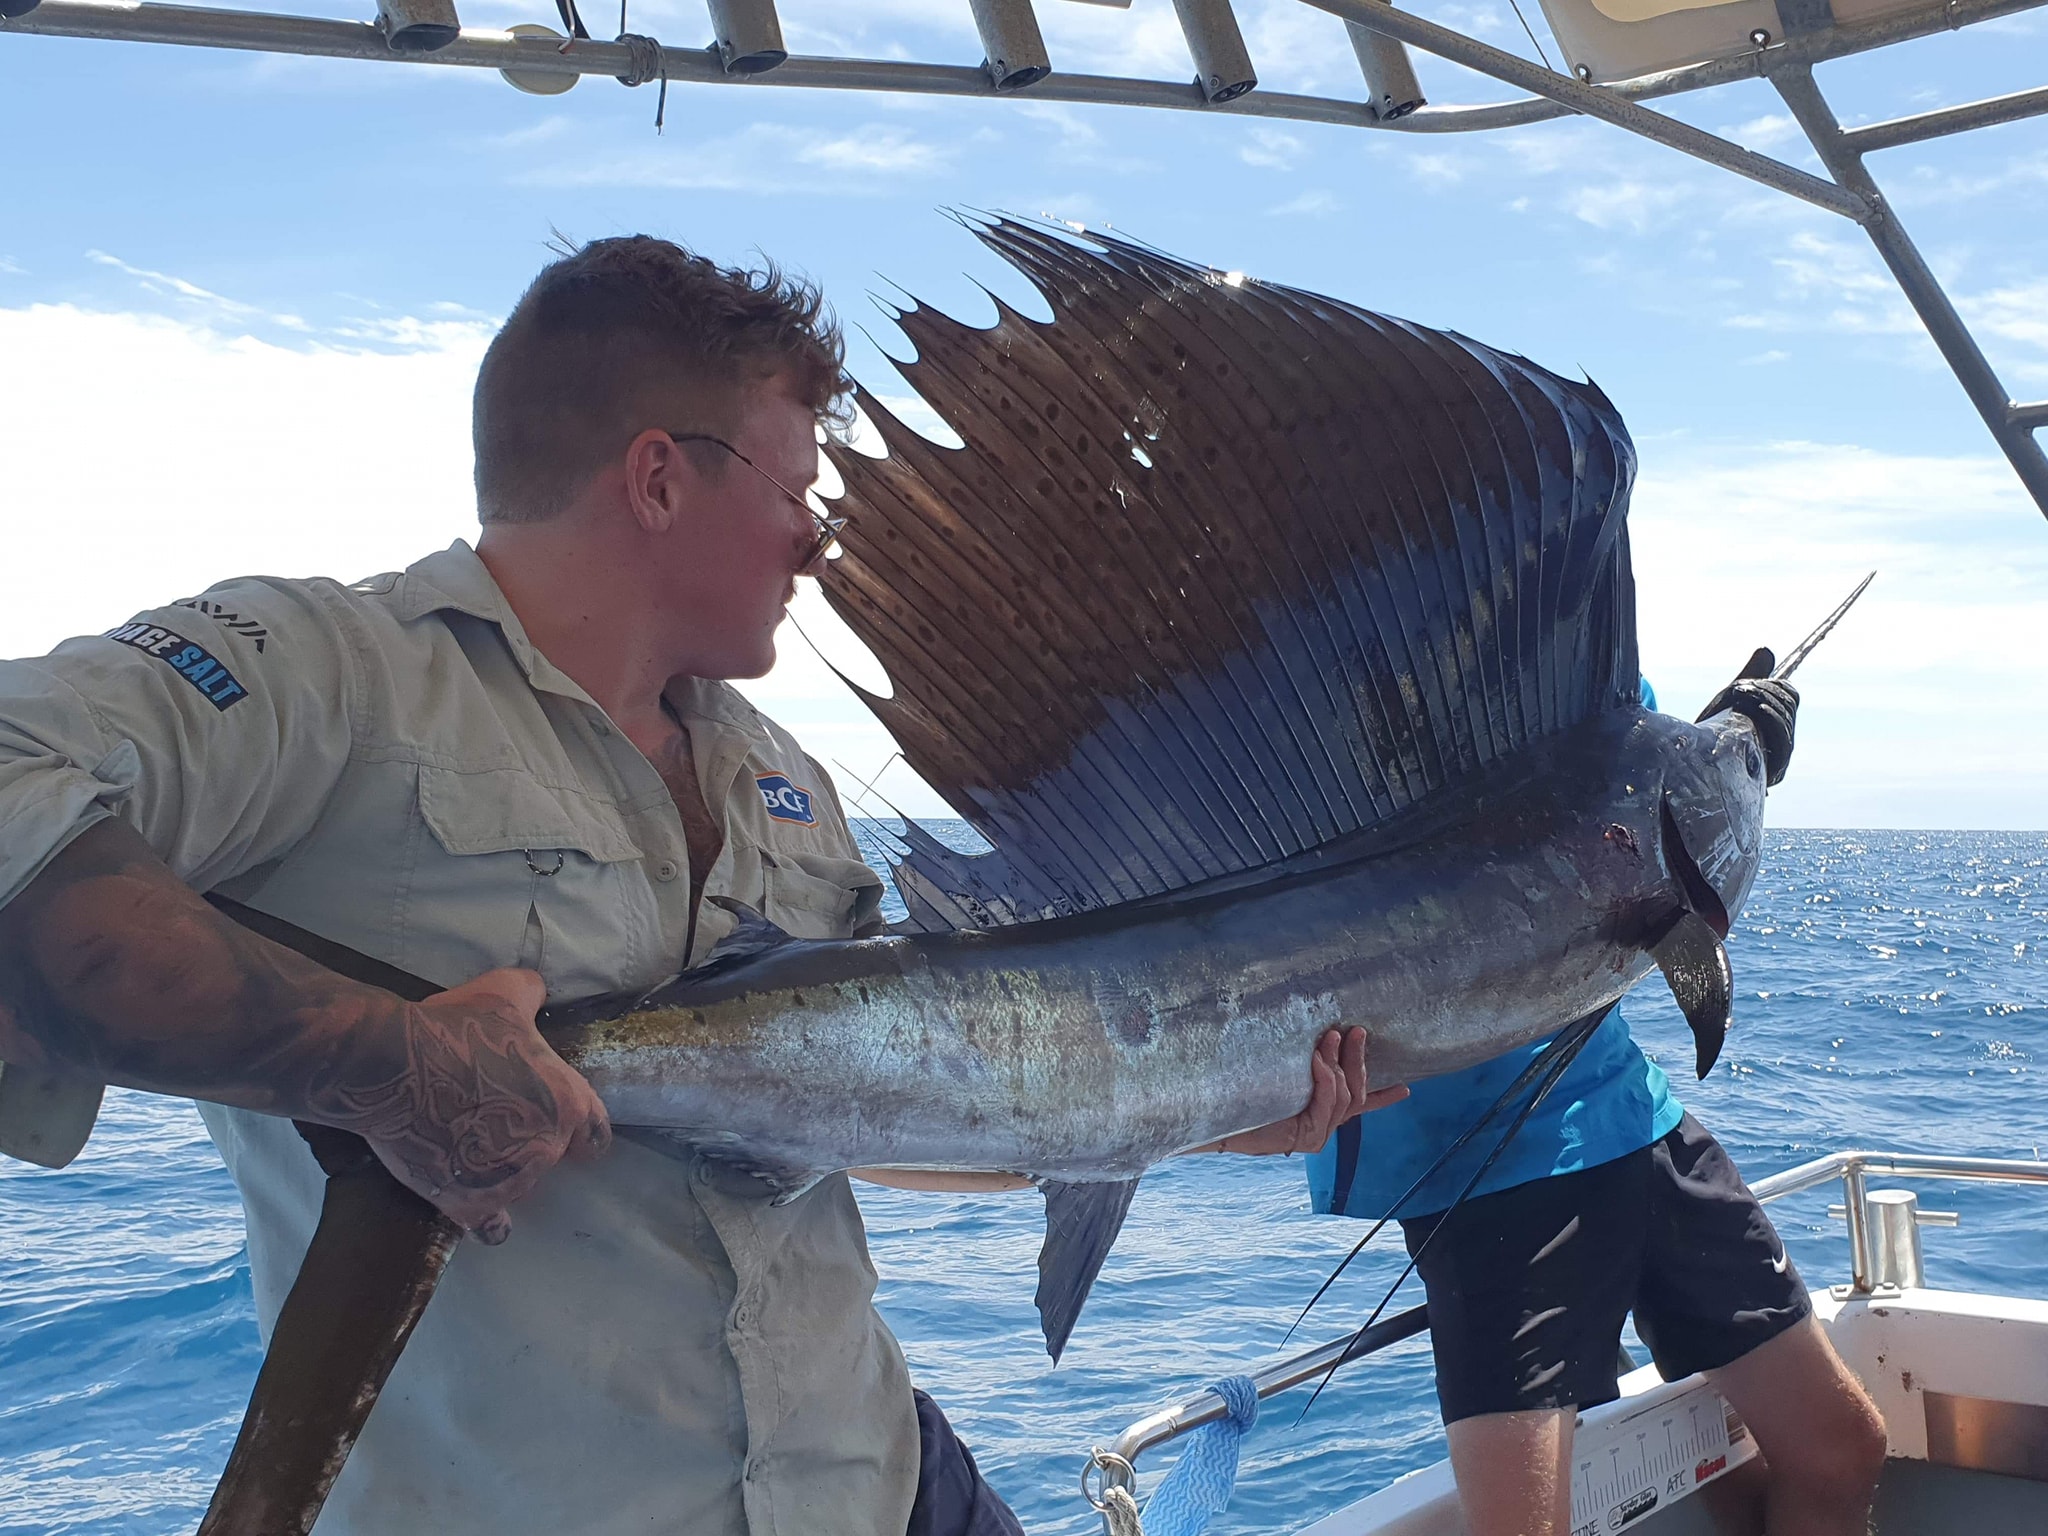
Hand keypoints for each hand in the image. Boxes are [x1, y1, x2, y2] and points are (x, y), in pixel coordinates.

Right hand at [347, 969, 611, 1243]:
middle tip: (493, 1122)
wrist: (393, 1066)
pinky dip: (487, 1217)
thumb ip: (531, 993)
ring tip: (467, 1146)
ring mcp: (511, 1181)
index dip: (578, 1129)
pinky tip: (475, 1203)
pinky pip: (492, 1226)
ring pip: (519, 1186)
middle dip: (528, 1142)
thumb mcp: (502, 993)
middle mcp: (548, 1148)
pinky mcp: (470, 1204)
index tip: (556, 1123)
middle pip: (551, 1157)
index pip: (596, 1132)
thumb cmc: (453, 1029)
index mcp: (567, 1102)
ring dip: (501, 1173)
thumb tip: (538, 991)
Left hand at [1198, 1027, 1408, 1156]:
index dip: (1383, 1097)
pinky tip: (1318, 1060)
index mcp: (1319, 1113)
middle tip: (1358, 1031)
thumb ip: (1303, 1061)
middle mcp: (1322, 1126)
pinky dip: (1326, 1078)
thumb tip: (1318, 1029)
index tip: (1406, 1089)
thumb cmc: (1242, 1091)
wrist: (1216, 1116)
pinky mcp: (1307, 1137)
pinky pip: (1327, 1103)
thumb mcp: (1280, 1071)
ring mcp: (1317, 1134)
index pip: (1359, 1104)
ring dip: (1340, 1063)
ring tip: (1333, 1036)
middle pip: (1356, 1092)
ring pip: (1345, 1095)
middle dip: (1358, 1059)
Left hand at [1697, 647, 1798, 785]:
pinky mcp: (1772, 771)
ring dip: (1766, 700)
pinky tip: (1759, 708)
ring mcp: (1779, 757)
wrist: (1694, 763)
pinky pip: (1783, 740)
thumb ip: (1751, 676)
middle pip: (1790, 706)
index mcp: (1776, 721)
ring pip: (1786, 720)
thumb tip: (1766, 649)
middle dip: (1767, 690)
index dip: (1777, 684)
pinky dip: (1772, 718)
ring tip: (1743, 692)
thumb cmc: (1715, 731)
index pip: (1791, 696)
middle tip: (1743, 686)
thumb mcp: (1732, 698)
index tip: (1754, 680)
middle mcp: (1782, 741)